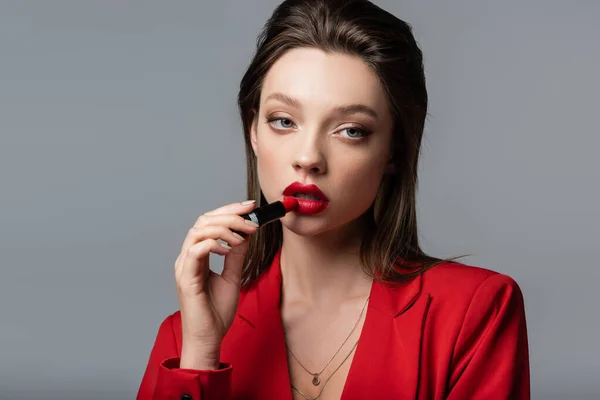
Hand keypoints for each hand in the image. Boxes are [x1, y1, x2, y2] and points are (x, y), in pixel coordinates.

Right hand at [174, 200, 257, 368]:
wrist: (209, 338)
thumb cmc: (216, 312)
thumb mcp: (233, 277)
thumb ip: (237, 256)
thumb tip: (246, 234)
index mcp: (197, 255)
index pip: (209, 222)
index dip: (229, 210)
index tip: (250, 206)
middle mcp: (187, 257)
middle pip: (203, 221)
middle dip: (229, 214)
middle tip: (251, 217)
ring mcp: (184, 267)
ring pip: (198, 231)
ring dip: (224, 228)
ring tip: (242, 236)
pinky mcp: (186, 278)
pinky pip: (195, 250)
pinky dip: (214, 244)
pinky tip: (229, 249)